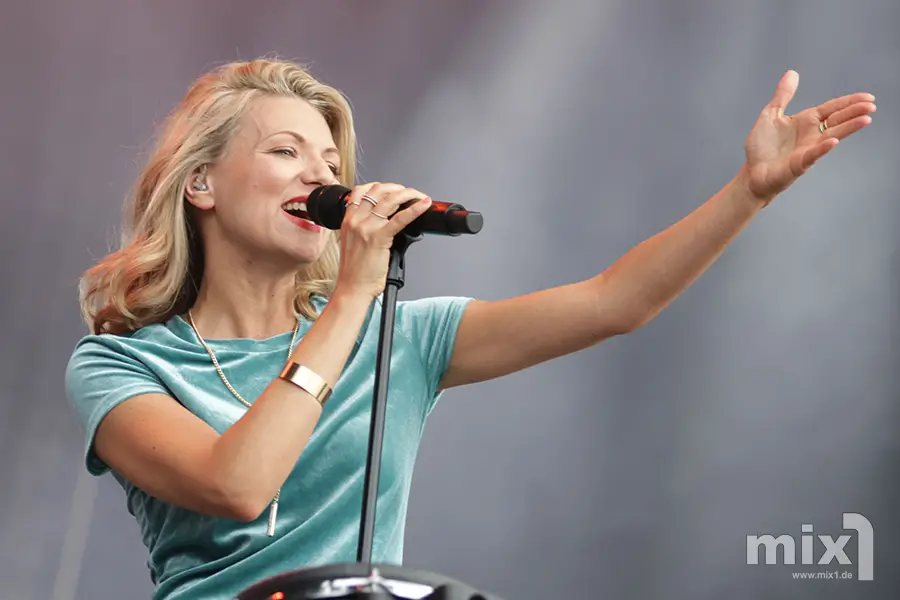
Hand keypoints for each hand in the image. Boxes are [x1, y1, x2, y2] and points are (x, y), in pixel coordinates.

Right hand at [333, 182, 431, 299]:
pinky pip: (400, 218)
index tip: (392, 189)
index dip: (380, 185)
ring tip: (419, 196)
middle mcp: (355, 220)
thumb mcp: (354, 242)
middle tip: (409, 193)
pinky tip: (424, 205)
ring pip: (389, 199)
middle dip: (397, 187)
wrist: (353, 287)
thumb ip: (365, 228)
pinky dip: (415, 209)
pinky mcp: (379, 238)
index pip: (361, 190)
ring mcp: (366, 228)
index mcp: (348, 219)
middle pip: (377, 190)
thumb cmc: (355, 270)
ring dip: (408, 193)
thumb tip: (386, 220)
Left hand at [742, 70, 874, 202]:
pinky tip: (833, 141)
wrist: (751, 172)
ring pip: (832, 136)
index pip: (832, 109)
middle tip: (871, 106)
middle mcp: (811, 135)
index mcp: (806, 121)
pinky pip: (813, 155)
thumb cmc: (761, 147)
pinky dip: (823, 148)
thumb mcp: (771, 114)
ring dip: (848, 128)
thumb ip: (783, 95)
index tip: (868, 97)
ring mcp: (808, 149)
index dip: (848, 102)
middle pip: (837, 120)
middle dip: (854, 112)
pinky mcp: (799, 164)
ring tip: (865, 119)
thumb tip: (792, 73)